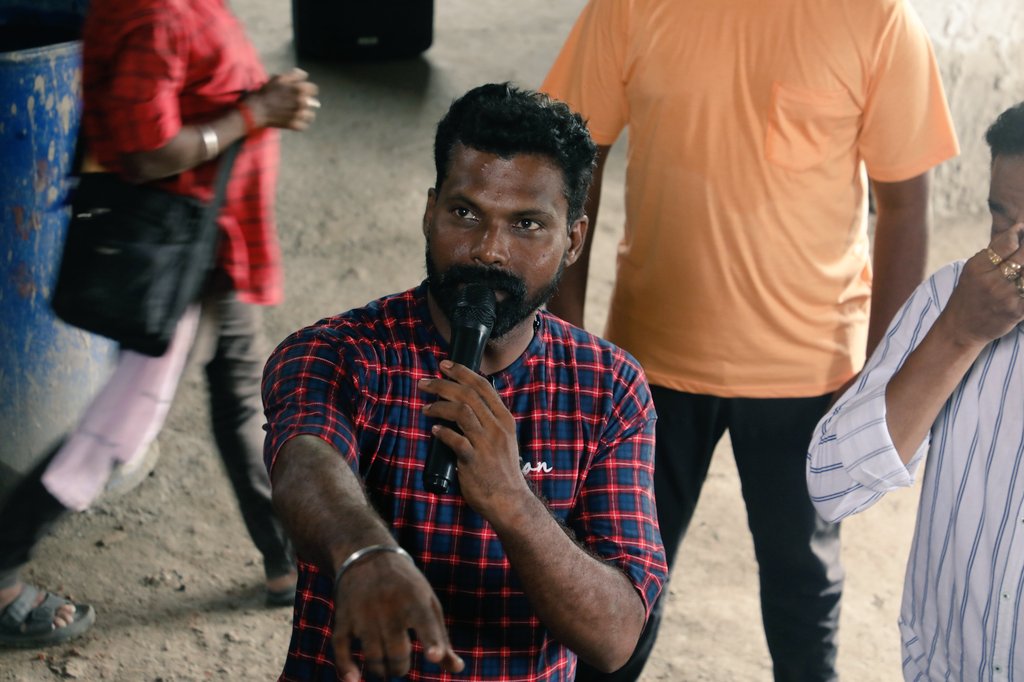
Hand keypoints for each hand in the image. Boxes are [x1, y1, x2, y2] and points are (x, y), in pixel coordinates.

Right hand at [244, 68, 319, 130]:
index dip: (308, 90)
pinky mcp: (294, 125)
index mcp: (300, 89)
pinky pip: (304, 126)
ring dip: (305, 113)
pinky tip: (294, 120)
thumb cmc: (266, 92)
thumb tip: (304, 75)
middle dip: (305, 102)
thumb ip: (294, 75)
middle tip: (295, 102)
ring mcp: (299, 115)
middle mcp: (302, 102)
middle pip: (312, 103)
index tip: (302, 92)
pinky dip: (300, 124)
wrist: (257, 109)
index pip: (314, 90)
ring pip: (310, 115)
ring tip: (297, 112)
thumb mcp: (278, 78)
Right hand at [332, 551, 462, 680]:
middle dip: (400, 668)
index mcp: (415, 600)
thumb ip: (441, 637)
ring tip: (385, 669)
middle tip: (400, 666)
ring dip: (380, 671)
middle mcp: (389, 606)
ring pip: (373, 657)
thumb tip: (458, 669)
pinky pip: (341, 649)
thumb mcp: (427, 603)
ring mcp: (364, 613)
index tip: (434, 656)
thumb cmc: (406, 587)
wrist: (366, 556)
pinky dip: (345, 667)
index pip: (425, 624)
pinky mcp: (343, 618)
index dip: (432, 642)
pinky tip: (352, 679)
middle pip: (397, 652)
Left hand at [418, 360, 530, 515]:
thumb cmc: (502, 470)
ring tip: (425, 408)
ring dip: (438, 406)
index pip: (483, 386)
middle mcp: (497, 428)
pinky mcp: (474, 461)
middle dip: (442, 384)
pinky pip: (455, 440)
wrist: (510, 501)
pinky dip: (442, 432)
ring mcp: (486, 444)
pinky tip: (434, 430)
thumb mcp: (504, 439)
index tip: (444, 365)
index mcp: (504, 419)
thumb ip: (489, 422)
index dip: (462, 372)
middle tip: (424, 383)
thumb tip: (465, 405)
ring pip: (461, 412)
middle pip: (467, 395)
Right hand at [939, 225, 1023, 346]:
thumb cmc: (969, 295)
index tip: (1022, 231)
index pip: (1008, 242)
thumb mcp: (972, 270)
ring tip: (1021, 271)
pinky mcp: (1016, 311)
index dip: (1020, 234)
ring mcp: (1005, 296)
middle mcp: (991, 281)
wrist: (960, 329)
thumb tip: (1018, 232)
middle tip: (1023, 254)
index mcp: (978, 267)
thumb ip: (993, 252)